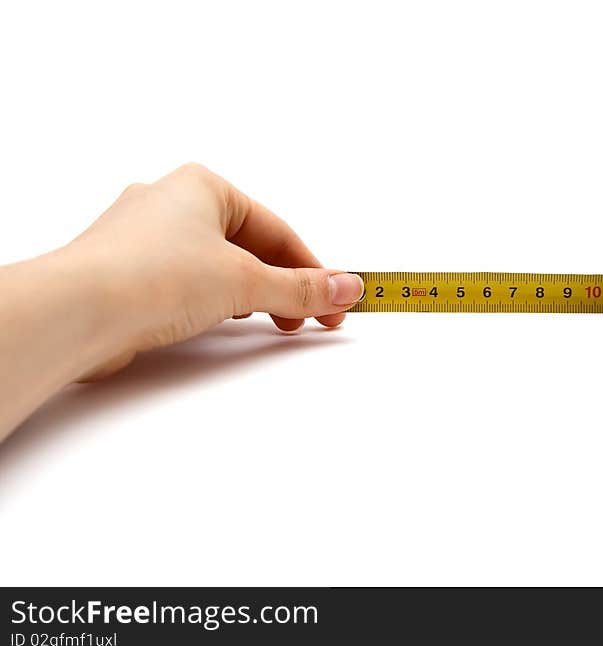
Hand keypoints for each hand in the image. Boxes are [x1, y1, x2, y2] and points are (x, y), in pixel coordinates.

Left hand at [67, 163, 363, 378]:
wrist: (74, 313)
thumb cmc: (151, 276)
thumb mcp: (243, 282)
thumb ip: (300, 288)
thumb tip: (348, 288)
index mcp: (202, 186)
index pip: (276, 231)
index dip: (312, 270)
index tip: (337, 301)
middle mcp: (171, 203)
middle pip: (250, 249)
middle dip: (284, 286)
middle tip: (311, 319)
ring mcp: (145, 239)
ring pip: (218, 266)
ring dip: (251, 295)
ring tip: (270, 323)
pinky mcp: (128, 273)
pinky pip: (188, 283)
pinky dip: (214, 302)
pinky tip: (219, 322)